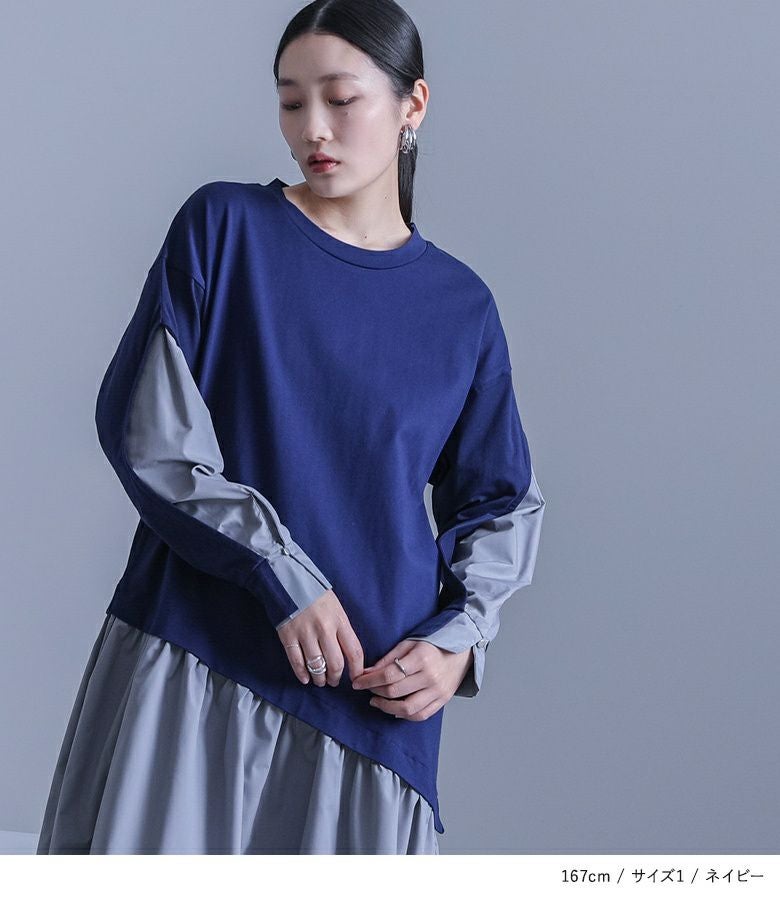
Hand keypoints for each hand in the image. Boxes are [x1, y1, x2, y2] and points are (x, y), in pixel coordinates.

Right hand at [276, 589, 364, 687]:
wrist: (289, 581)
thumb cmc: (316, 595)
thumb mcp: (336, 608)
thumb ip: (342, 629)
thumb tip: (348, 653)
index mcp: (340, 620)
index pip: (354, 651)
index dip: (357, 669)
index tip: (357, 678)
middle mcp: (325, 629)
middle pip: (336, 664)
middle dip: (336, 678)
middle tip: (334, 681)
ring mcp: (305, 634)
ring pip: (317, 666)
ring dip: (320, 679)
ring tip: (321, 681)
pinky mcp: (288, 637)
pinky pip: (297, 662)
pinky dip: (302, 674)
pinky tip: (305, 678)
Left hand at [350, 638, 473, 720]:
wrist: (463, 651)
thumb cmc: (435, 644)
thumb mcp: (410, 643)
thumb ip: (389, 658)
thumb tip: (367, 672)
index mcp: (421, 658)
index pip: (389, 674)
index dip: (369, 680)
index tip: (357, 682)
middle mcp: (430, 677)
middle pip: (395, 691)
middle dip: (375, 692)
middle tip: (365, 689)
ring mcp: (438, 691)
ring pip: (407, 709)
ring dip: (386, 707)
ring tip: (376, 701)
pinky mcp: (443, 700)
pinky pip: (420, 715)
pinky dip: (404, 715)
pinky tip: (394, 709)